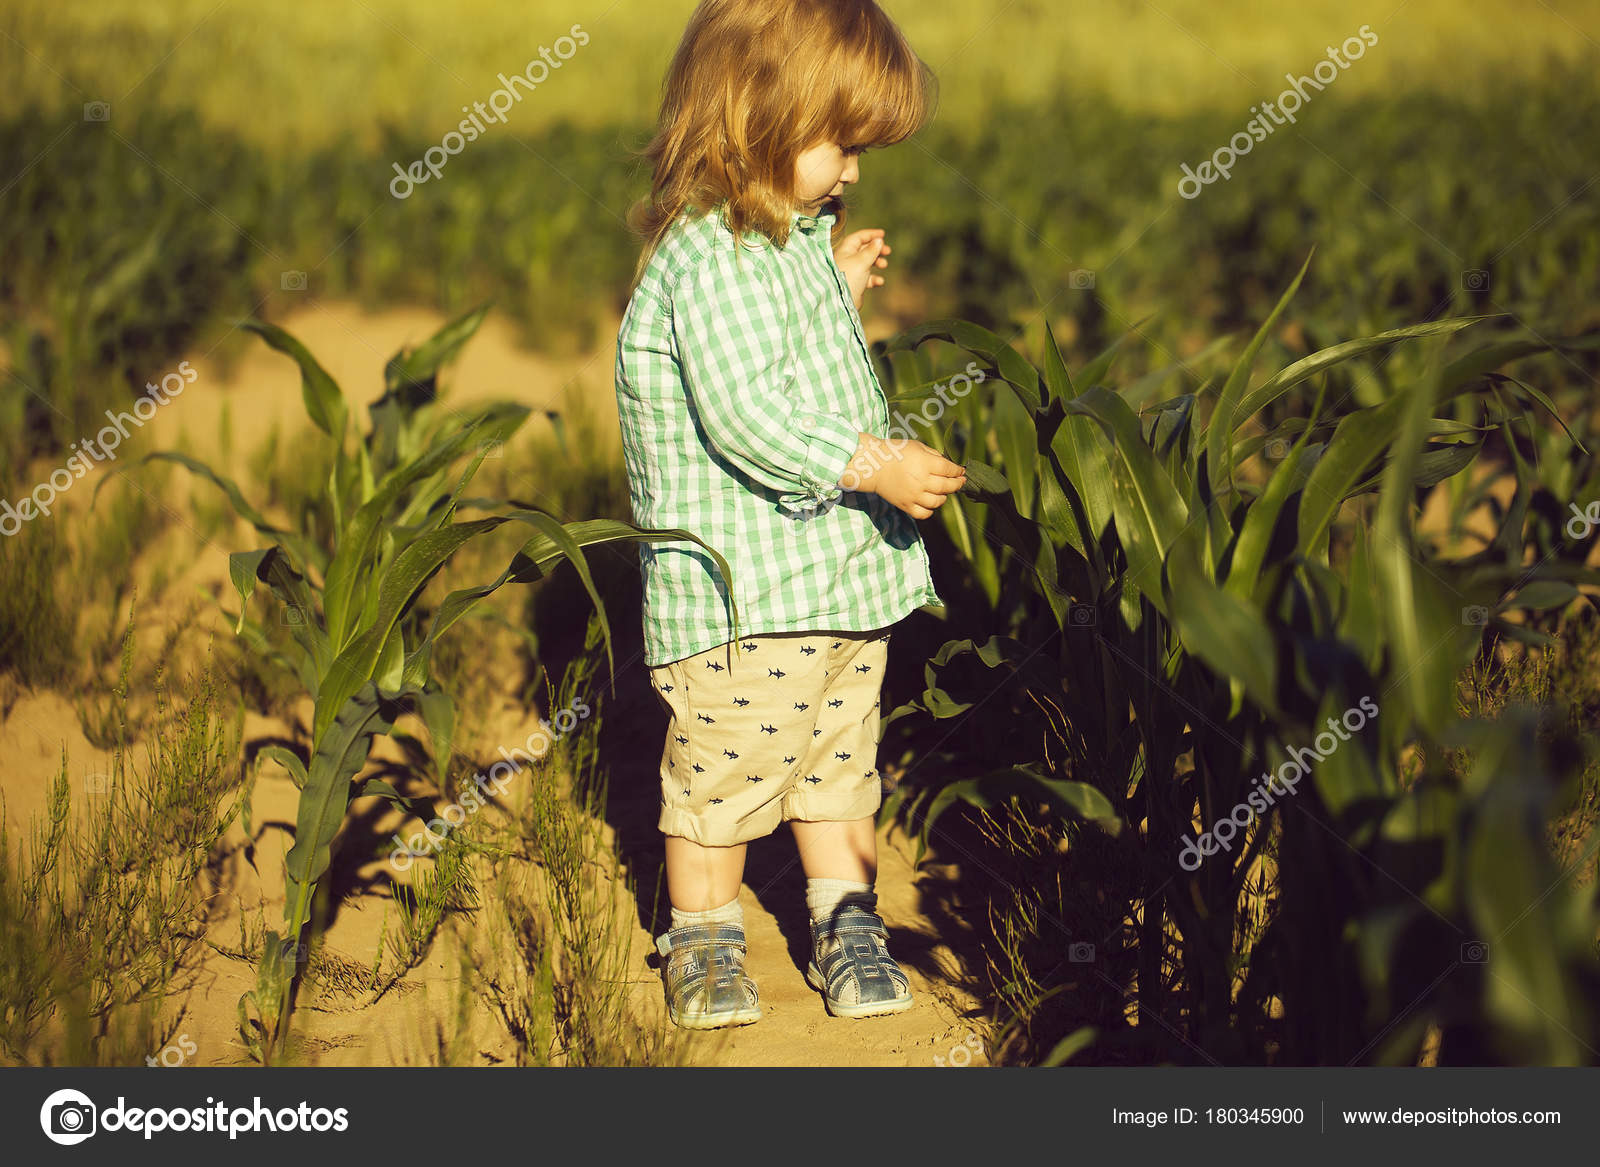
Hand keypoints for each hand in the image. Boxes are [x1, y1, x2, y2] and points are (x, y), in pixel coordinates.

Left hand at [833, 229, 890, 309]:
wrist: (840, 302)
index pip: (858, 237)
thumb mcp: (862, 261)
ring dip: (877, 262)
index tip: (883, 235)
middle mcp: (847, 260)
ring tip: (884, 265)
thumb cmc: (848, 278)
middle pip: (864, 249)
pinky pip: (866, 278)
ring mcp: (851, 272)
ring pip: (866, 263)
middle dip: (876, 249)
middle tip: (888, 251)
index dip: (871, 234)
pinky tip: (879, 281)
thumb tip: (879, 240)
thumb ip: (871, 250)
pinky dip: (874, 278)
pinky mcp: (855, 284)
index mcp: (845, 251)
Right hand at [842, 432, 965, 519]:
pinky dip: (930, 510)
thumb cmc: (895, 452)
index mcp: (925, 464)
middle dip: (957, 484)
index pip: (949, 470)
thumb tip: (948, 465)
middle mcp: (921, 481)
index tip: (961, 471)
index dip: (958, 471)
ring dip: (944, 497)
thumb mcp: (917, 446)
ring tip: (943, 492)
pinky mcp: (906, 505)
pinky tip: (930, 503)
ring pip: (938, 502)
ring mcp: (914, 495)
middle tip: (960, 482)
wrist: (872, 466)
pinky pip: (924, 513)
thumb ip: (934, 455)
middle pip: (947, 487)